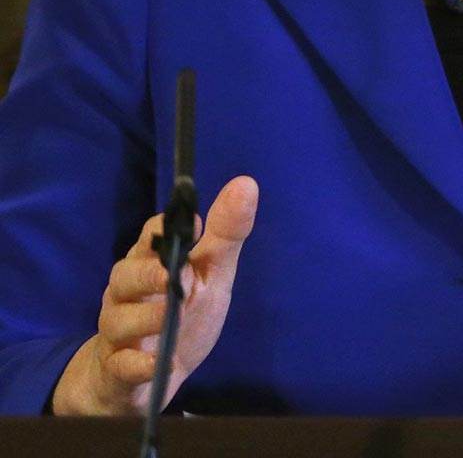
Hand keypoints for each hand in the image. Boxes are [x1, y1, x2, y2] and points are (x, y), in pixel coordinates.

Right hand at [51, 176, 259, 415]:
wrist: (146, 380)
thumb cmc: (181, 316)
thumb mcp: (212, 275)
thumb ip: (225, 235)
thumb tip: (245, 183)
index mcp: (151, 265)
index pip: (149, 237)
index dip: (163, 229)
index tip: (191, 225)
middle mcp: (127, 294)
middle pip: (124, 275)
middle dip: (147, 274)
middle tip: (172, 277)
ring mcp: (118, 333)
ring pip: (117, 319)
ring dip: (144, 318)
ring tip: (169, 318)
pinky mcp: (116, 370)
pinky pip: (120, 366)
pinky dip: (138, 365)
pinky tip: (157, 365)